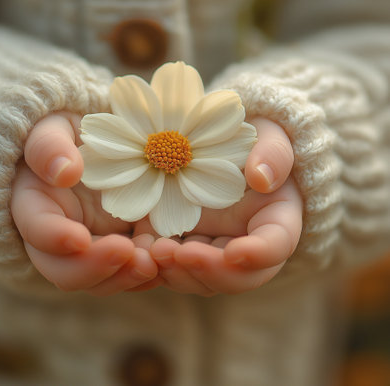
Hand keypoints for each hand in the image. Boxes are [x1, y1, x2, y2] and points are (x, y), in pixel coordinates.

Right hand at [10, 112, 159, 294]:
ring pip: (98, 280)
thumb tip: (64, 172)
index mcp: (35, 205)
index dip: (53, 238)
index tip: (78, 239)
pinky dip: (144, 272)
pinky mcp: (117, 249)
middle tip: (127, 254)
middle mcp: (58, 236)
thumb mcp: (54, 128)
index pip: (35, 228)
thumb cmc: (70, 134)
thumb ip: (49, 147)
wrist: (94, 149)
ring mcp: (90, 248)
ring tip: (152, 262)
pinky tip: (165, 259)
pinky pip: (127, 272)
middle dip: (94, 268)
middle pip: (63, 270)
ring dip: (123, 277)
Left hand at [137, 118, 301, 295]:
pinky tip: (139, 250)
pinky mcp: (184, 245)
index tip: (236, 253)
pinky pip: (172, 267)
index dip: (261, 254)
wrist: (219, 149)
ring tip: (156, 251)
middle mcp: (246, 243)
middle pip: (238, 276)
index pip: (277, 245)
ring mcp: (213, 249)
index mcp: (274, 219)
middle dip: (211, 271)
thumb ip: (272, 154)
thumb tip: (261, 178)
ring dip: (180, 273)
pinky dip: (157, 265)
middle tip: (183, 255)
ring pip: (202, 279)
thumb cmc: (250, 142)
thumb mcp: (269, 137)